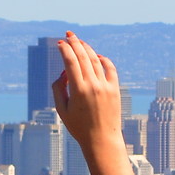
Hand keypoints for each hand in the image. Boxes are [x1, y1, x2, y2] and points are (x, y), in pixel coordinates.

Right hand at [51, 33, 129, 160]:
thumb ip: (58, 89)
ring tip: (80, 42)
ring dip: (87, 48)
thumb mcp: (62, 110)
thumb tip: (63, 73)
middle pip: (83, 56)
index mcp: (78, 91)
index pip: (71, 62)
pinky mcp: (115, 89)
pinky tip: (96, 56)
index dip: (65, 49)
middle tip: (69, 34)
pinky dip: (103, 59)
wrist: (102, 140)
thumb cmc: (79, 127)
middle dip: (75, 42)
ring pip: (96, 60)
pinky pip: (110, 68)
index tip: (60, 43)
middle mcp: (93, 86)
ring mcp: (106, 86)